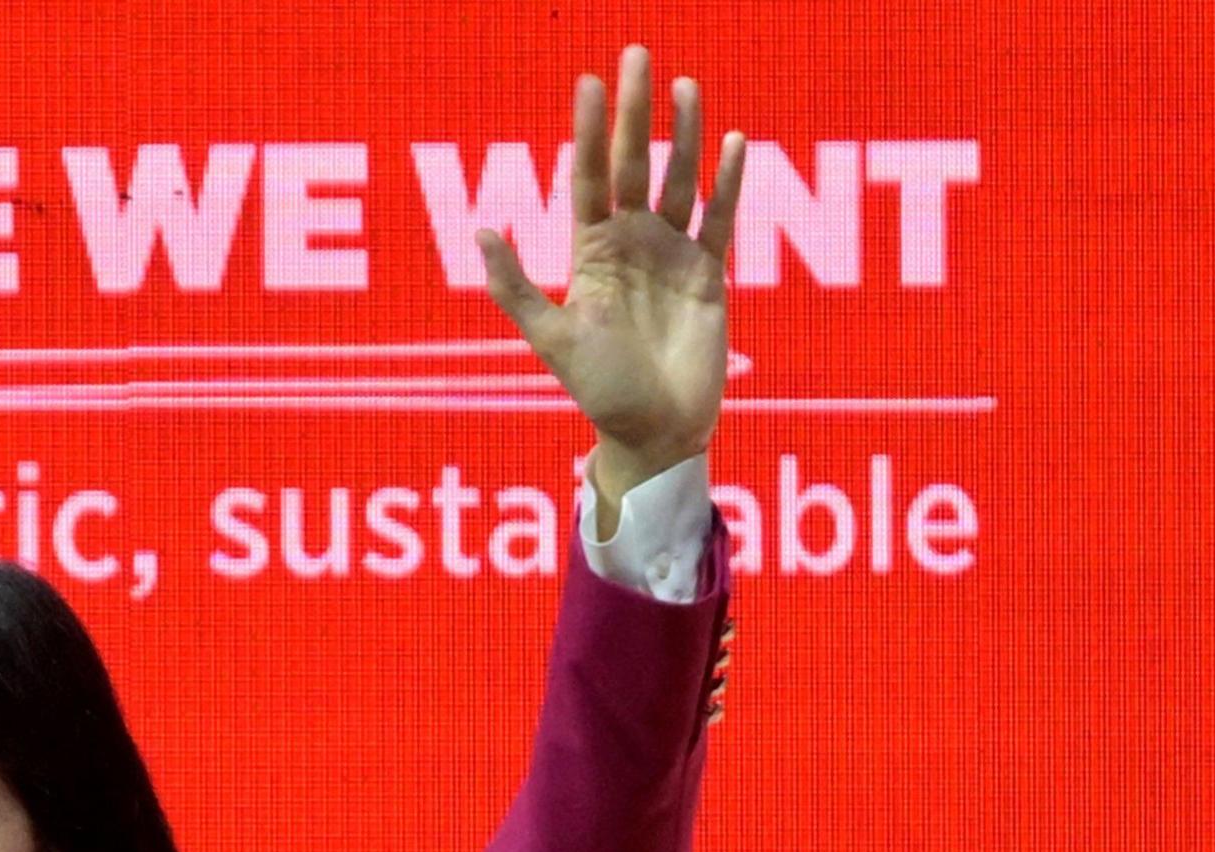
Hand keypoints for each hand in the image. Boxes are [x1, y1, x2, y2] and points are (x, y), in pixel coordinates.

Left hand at [478, 48, 747, 514]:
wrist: (654, 431)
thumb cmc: (599, 390)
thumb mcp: (551, 338)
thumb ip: (517, 287)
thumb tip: (482, 229)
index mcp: (591, 251)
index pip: (588, 177)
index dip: (588, 132)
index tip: (588, 84)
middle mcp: (632, 242)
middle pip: (633, 163)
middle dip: (635, 112)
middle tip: (636, 56)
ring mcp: (672, 254)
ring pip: (678, 180)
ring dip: (682, 134)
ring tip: (684, 86)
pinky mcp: (710, 275)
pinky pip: (719, 219)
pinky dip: (727, 183)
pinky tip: (732, 142)